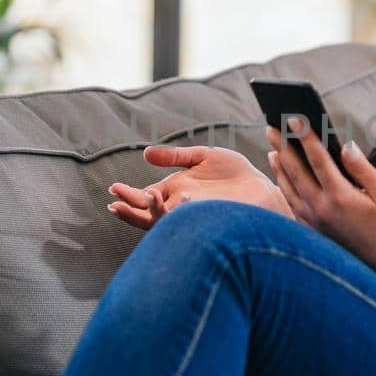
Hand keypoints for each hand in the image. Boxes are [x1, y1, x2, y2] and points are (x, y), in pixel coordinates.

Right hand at [106, 144, 292, 230]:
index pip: (144, 197)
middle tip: (115, 202)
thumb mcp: (202, 157)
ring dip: (153, 211)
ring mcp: (192, 216)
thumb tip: (146, 154)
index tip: (113, 190)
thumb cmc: (235, 174)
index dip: (128, 196)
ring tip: (148, 196)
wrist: (262, 189)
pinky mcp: (207, 220)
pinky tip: (182, 197)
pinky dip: (183, 211)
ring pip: (164, 221)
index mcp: (175, 191)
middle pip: (146, 213)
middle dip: (130, 208)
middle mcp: (179, 206)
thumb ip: (174, 156)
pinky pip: (189, 221)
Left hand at [267, 117, 375, 288]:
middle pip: (295, 171)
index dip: (304, 136)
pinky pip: (291, 204)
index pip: (317, 159)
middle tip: (271, 127)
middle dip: (283, 146)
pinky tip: (282, 177)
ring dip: (279, 166)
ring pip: (288, 188)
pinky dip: (284, 187)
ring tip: (273, 148)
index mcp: (340, 196)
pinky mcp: (313, 231)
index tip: (293, 118)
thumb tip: (345, 146)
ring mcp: (314, 222)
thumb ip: (362, 168)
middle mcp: (322, 209)